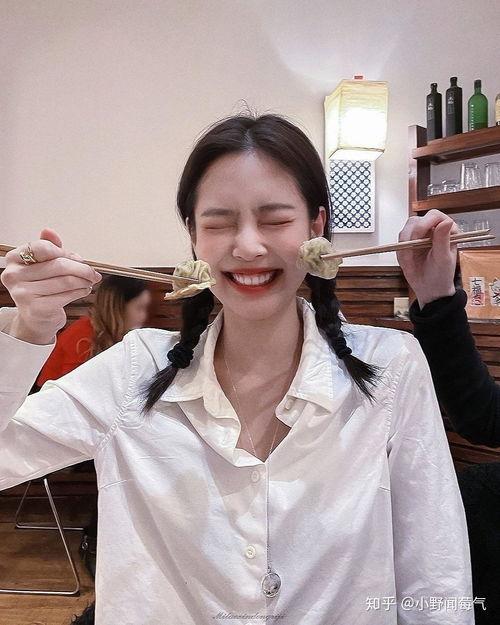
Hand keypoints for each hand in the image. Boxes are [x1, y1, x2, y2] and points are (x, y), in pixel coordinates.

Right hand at [0, 228, 101, 342]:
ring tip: (90, 281)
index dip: (65, 252)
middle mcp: (14, 275)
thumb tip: (48, 231)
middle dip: (81, 268)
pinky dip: (82, 291)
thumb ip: (48, 247)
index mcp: (14, 259)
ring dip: (84, 280)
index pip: (42, 248)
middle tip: (92, 272)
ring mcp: (23, 293)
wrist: (36, 318)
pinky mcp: (37, 308)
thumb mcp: (43, 265)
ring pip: (66, 280)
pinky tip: (85, 290)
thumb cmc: (41, 288)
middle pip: (58, 265)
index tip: (78, 258)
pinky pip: (68, 295)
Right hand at [397, 209, 458, 308]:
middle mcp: (433, 229)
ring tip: (410, 260)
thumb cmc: (440, 275)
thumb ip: (443, 240)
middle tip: (412, 251)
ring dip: (405, 245)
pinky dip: (401, 251)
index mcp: (446, 230)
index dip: (425, 223)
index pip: (434, 216)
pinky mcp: (408, 242)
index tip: (419, 237)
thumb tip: (446, 221)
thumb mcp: (443, 259)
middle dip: (412, 236)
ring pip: (405, 230)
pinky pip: (399, 241)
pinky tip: (408, 261)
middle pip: (416, 221)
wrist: (429, 288)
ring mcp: (419, 235)